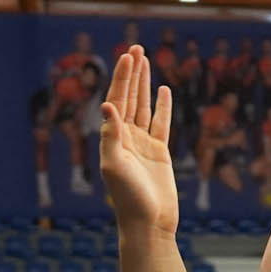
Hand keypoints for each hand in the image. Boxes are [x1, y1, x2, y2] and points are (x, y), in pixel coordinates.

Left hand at [99, 46, 178, 238]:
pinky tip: (163, 90)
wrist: (148, 223)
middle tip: (136, 48)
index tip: (128, 57)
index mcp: (112, 140)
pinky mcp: (159, 153)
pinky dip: (161, 106)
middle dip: (132, 74)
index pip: (116, 101)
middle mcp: (125, 139)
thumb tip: (107, 106)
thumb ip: (111, 136)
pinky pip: (160, 123)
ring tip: (146, 60)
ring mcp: (142, 145)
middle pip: (128, 99)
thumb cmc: (128, 199)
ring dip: (144, 84)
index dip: (122, 79)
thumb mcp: (115, 166)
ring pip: (144, 107)